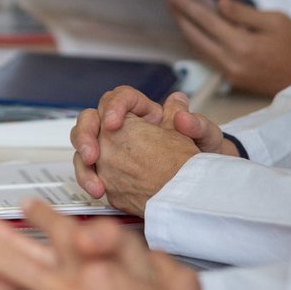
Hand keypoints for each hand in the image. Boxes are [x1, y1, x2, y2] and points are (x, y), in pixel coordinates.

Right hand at [71, 87, 234, 202]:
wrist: (202, 185)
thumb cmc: (203, 155)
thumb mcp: (207, 138)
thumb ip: (197, 124)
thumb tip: (183, 115)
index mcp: (145, 113)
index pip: (120, 98)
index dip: (113, 107)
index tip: (114, 123)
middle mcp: (124, 129)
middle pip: (91, 120)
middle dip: (85, 135)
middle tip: (92, 154)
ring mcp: (113, 151)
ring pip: (84, 147)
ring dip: (83, 164)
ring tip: (95, 182)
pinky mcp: (109, 172)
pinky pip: (89, 172)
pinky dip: (88, 181)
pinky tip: (98, 191)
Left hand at [166, 0, 290, 95]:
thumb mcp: (275, 20)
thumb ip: (243, 13)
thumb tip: (218, 4)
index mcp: (242, 45)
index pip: (205, 21)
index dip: (185, 6)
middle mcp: (231, 62)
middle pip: (195, 37)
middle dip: (180, 18)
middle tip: (169, 1)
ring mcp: (230, 74)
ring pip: (199, 50)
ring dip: (187, 31)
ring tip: (178, 13)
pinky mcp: (233, 80)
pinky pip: (209, 59)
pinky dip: (200, 43)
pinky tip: (196, 32)